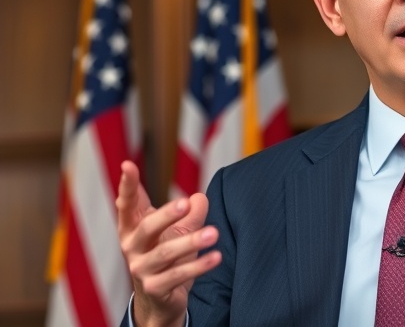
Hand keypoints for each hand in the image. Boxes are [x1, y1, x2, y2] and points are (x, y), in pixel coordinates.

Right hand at [116, 161, 221, 326]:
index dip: (127, 185)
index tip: (127, 165)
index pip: (127, 204)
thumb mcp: (179, 230)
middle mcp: (131, 247)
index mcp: (132, 228)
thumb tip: (200, 198)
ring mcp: (141, 269)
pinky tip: (216, 256)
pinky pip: (178, 275)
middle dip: (166, 215)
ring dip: (191, 242)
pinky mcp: (154, 288)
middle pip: (147, 227)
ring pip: (166, 253)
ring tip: (214, 233)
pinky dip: (198, 266)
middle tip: (184, 203)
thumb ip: (190, 213)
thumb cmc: (167, 256)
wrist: (159, 300)